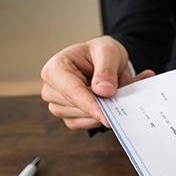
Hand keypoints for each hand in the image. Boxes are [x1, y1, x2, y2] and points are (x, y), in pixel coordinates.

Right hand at [40, 36, 154, 129]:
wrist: (104, 60)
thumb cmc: (102, 52)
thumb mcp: (108, 51)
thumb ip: (106, 70)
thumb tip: (104, 92)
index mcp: (55, 69)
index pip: (73, 92)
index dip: (91, 105)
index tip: (106, 117)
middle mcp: (52, 88)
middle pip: (79, 107)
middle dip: (103, 103)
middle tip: (124, 87)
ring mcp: (58, 104)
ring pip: (85, 118)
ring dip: (105, 108)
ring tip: (118, 88)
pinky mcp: (69, 116)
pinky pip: (88, 124)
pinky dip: (103, 115)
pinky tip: (111, 101)